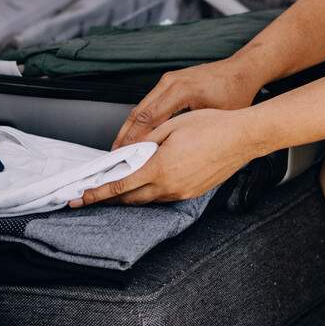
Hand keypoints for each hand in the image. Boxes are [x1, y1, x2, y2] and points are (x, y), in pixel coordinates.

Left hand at [70, 107, 264, 206]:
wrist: (243, 138)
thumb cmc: (212, 126)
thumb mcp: (171, 127)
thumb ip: (146, 142)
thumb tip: (127, 152)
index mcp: (160, 168)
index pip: (119, 186)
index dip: (97, 193)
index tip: (81, 197)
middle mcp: (169, 186)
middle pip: (130, 199)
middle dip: (109, 198)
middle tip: (92, 195)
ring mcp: (182, 192)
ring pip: (147, 199)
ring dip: (131, 194)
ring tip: (119, 186)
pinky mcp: (192, 193)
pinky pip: (164, 196)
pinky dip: (150, 191)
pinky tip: (148, 180)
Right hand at [111, 57, 264, 147]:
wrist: (242, 70)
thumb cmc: (235, 93)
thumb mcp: (215, 118)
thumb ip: (191, 133)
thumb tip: (171, 153)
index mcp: (181, 90)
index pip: (149, 118)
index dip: (135, 139)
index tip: (126, 156)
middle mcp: (170, 82)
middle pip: (138, 111)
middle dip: (125, 135)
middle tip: (115, 155)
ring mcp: (169, 80)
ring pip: (141, 106)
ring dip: (130, 127)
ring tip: (122, 147)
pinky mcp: (170, 81)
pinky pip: (150, 102)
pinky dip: (140, 119)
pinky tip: (136, 134)